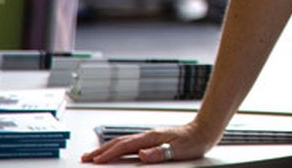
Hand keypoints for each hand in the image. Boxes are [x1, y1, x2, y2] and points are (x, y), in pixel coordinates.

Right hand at [82, 120, 219, 163]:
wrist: (205, 129)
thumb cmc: (194, 140)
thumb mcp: (179, 149)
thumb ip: (160, 153)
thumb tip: (142, 154)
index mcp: (151, 138)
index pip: (125, 147)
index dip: (109, 155)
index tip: (95, 162)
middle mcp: (148, 135)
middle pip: (119, 142)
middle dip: (101, 151)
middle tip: (85, 158)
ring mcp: (150, 137)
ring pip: (123, 142)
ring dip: (107, 148)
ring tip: (94, 155)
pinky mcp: (153, 139)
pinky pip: (130, 143)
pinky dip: (118, 147)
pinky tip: (117, 151)